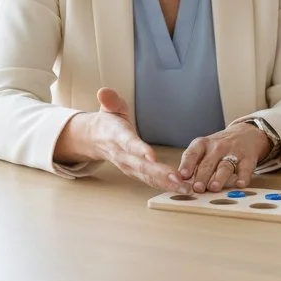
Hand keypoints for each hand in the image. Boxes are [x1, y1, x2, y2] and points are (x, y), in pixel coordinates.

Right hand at [64, 88, 183, 192]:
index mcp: (117, 136)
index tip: (152, 157)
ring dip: (166, 184)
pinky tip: (182, 188)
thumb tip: (104, 92)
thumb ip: (110, 100)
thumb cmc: (108, 121)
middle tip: (178, 180)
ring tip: (185, 188)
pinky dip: (166, 186)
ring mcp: (128, 167)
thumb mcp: (109, 106)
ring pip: (148, 177)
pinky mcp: (135, 173)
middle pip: (141, 166)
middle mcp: (122, 155)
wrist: (95, 138)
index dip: (140, 150)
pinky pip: (151, 181)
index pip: (129, 144)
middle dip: (160, 174)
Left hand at [177, 124, 270, 193]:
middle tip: (197, 188)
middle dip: (202, 176)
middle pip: (208, 163)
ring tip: (214, 188)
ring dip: (219, 177)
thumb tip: (181, 185)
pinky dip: (243, 177)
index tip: (183, 175)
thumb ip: (193, 165)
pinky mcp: (248, 159)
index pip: (192, 153)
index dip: (187, 164)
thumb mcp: (204, 150)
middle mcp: (217, 147)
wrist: (246, 134)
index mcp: (202, 145)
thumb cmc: (219, 148)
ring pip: (225, 166)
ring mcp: (233, 152)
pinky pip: (245, 169)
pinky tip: (240, 184)